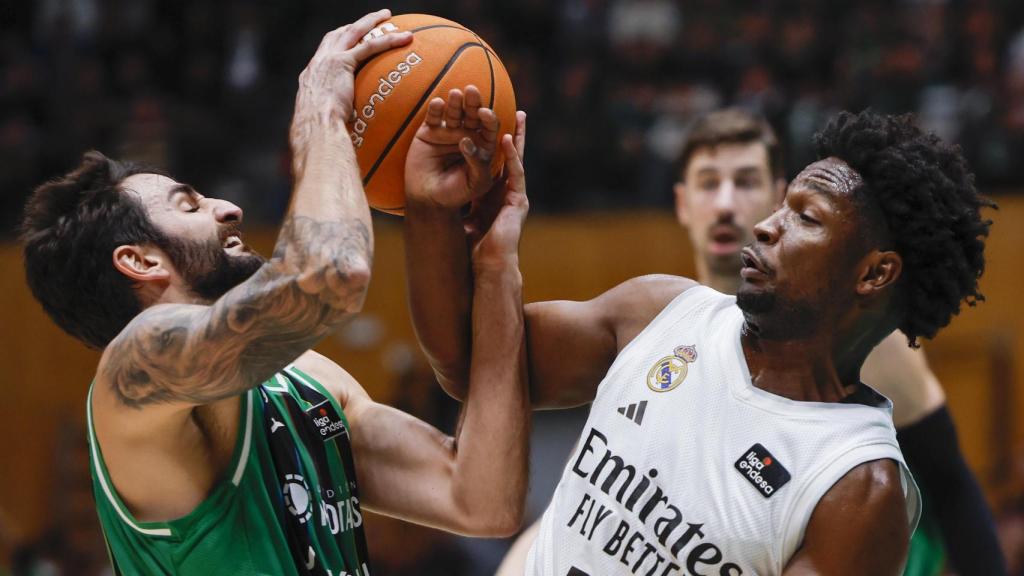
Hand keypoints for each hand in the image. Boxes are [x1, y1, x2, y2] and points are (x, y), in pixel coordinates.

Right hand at [290, 10, 411, 150]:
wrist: (315, 127)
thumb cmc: (319, 132)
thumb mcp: (326, 121)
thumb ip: (337, 116)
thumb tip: (349, 127)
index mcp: (312, 76)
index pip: (326, 52)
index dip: (339, 42)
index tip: (351, 39)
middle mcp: (318, 63)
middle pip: (338, 34)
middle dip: (355, 25)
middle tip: (372, 20)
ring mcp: (328, 60)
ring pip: (354, 32)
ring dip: (372, 21)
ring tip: (389, 17)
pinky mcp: (342, 63)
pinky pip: (369, 46)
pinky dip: (388, 40)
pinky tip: (405, 38)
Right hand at [405, 85, 500, 209]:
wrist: (429, 200)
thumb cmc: (457, 194)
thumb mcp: (475, 183)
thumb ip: (478, 163)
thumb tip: (466, 140)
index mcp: (483, 145)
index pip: (489, 128)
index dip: (489, 119)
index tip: (485, 113)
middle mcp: (467, 135)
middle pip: (473, 114)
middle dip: (474, 102)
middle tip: (472, 91)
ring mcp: (448, 132)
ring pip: (454, 112)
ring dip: (456, 102)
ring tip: (455, 94)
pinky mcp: (430, 131)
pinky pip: (434, 116)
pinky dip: (435, 109)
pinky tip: (438, 103)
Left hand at [469, 111, 527, 269]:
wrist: (491, 265)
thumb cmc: (478, 249)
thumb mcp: (468, 222)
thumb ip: (463, 209)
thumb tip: (445, 204)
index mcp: (498, 195)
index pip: (497, 165)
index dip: (496, 146)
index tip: (492, 127)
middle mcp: (510, 192)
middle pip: (511, 158)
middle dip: (514, 134)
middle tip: (516, 113)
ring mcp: (517, 195)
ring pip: (518, 161)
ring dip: (517, 137)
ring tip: (516, 116)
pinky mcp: (519, 201)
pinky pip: (515, 173)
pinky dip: (512, 156)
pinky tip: (506, 139)